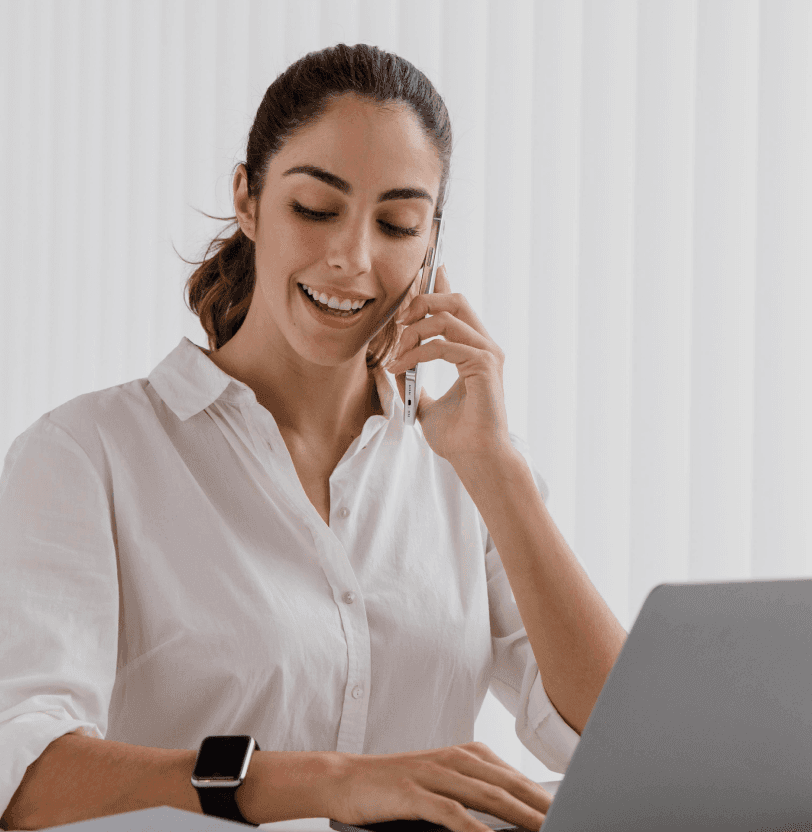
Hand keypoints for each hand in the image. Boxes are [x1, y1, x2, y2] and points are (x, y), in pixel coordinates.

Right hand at [328, 741, 551, 831]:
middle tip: (569, 820)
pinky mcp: (414, 792)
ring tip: (545, 831)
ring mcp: (433, 773)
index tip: (566, 812)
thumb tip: (514, 814)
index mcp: (465, 754)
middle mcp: (454, 759)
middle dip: (541, 806)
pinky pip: (452, 812)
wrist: (346, 779)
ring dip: (519, 816)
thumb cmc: (397, 786)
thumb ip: (475, 793)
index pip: (513, 777)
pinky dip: (475, 829)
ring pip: (487, 796)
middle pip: (508, 784)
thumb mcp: (440, 784)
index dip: (541, 796)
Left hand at [386, 265, 511, 466]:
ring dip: (414, 331)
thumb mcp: (425, 406)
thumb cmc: (458, 438)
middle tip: (400, 321)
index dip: (440, 284)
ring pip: (448, 316)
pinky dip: (416, 353)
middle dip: (423, 301)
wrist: (476, 459)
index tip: (424, 269)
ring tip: (397, 353)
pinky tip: (401, 367)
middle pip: (456, 300)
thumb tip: (393, 368)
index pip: (457, 306)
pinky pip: (443, 345)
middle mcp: (485, 346)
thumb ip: (414, 383)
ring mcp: (488, 354)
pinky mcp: (484, 365)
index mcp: (475, 350)